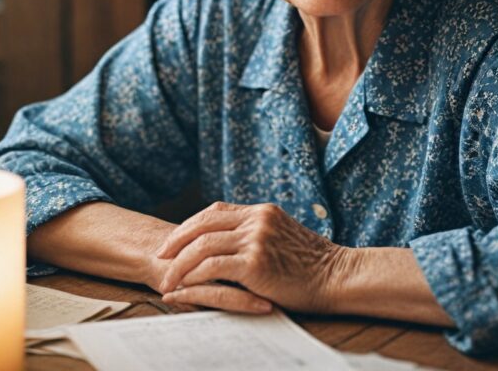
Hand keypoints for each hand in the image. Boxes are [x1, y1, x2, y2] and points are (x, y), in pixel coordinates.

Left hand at [155, 201, 345, 313]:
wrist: (337, 278)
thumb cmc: (313, 265)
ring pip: (202, 245)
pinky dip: (192, 277)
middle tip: (160, 257)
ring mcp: (256, 238)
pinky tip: (183, 287)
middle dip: (176, 241)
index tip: (175, 241)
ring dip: (179, 264)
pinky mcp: (254, 262)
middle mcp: (257, 219)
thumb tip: (230, 243)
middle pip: (203, 224)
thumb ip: (258, 234)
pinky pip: (211, 266)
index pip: (215, 211)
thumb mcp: (284, 237)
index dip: (191, 226)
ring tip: (166, 279)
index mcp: (262, 211)